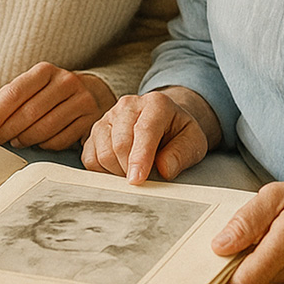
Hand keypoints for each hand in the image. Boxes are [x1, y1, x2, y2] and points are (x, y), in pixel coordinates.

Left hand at [0, 62, 115, 150]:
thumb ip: (3, 103)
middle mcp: (66, 81)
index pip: (14, 93)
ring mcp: (81, 100)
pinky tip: (40, 142)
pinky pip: (61, 140)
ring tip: (17, 141)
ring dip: (26, 140)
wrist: (91, 92)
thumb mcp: (28, 90)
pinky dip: (46, 145)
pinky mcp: (91, 120)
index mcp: (44, 71)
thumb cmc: (48, 95)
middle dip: (7, 132)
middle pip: (29, 113)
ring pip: (45, 128)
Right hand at [82, 87, 214, 182]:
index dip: (140, 158)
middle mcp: (128, 105)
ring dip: (117, 171)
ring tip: (134, 171)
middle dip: (130, 169)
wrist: (165, 120)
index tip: (137, 180)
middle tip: (144, 180)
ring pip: (102, 152)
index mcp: (155, 103)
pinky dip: (102, 170)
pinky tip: (119, 168)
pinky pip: (90, 157)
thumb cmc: (178, 132)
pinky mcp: (95, 131)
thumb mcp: (193, 141)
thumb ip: (182, 154)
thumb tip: (164, 169)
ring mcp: (108, 117)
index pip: (144, 131)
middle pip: (119, 143)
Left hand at [211, 182, 283, 283]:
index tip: (212, 264)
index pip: (248, 277)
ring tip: (249, 246)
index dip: (224, 275)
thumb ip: (246, 220)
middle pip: (248, 282)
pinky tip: (261, 253)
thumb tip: (221, 244)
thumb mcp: (275, 195)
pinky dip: (258, 269)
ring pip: (257, 282)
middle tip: (228, 249)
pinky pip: (267, 280)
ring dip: (244, 267)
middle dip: (230, 268)